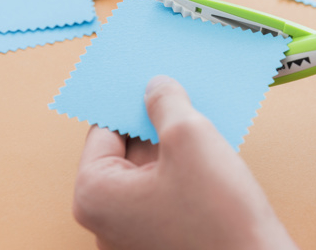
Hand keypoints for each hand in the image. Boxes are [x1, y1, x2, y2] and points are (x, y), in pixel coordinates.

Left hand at [73, 76, 297, 249]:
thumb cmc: (220, 218)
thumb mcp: (190, 136)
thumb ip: (166, 102)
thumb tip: (156, 87)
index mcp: (96, 196)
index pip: (103, 130)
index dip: (129, 101)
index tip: (147, 81)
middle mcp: (108, 220)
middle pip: (127, 151)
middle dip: (154, 122)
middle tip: (178, 94)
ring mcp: (135, 234)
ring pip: (150, 171)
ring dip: (173, 144)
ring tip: (198, 119)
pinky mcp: (163, 239)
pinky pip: (166, 192)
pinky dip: (183, 168)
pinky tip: (208, 149)